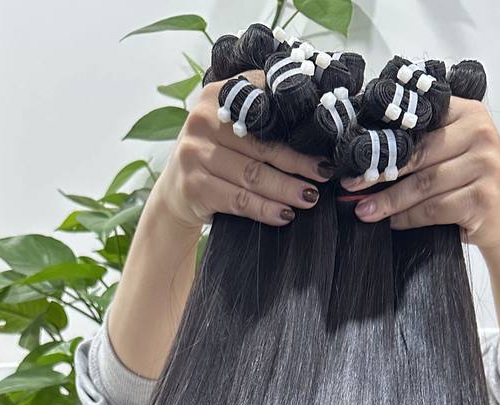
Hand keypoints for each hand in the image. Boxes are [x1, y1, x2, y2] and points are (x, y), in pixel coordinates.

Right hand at [151, 73, 331, 229]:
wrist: (175, 193)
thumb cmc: (214, 158)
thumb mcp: (229, 130)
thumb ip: (259, 121)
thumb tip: (312, 129)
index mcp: (218, 95)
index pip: (263, 102)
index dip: (294, 119)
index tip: (323, 133)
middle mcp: (203, 119)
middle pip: (262, 143)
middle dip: (298, 161)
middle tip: (324, 172)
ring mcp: (195, 153)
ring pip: (253, 174)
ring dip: (286, 188)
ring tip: (310, 197)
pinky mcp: (194, 186)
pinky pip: (239, 199)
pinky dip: (264, 209)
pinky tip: (284, 215)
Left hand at [342, 97, 499, 248]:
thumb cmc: (470, 181)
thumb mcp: (453, 151)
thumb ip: (423, 142)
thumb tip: (367, 153)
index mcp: (469, 112)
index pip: (420, 119)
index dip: (385, 137)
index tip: (356, 153)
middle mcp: (481, 133)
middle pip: (418, 154)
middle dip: (380, 172)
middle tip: (352, 185)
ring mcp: (486, 166)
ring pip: (423, 185)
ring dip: (389, 201)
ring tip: (364, 210)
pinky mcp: (483, 198)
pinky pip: (434, 209)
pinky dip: (408, 217)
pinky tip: (392, 222)